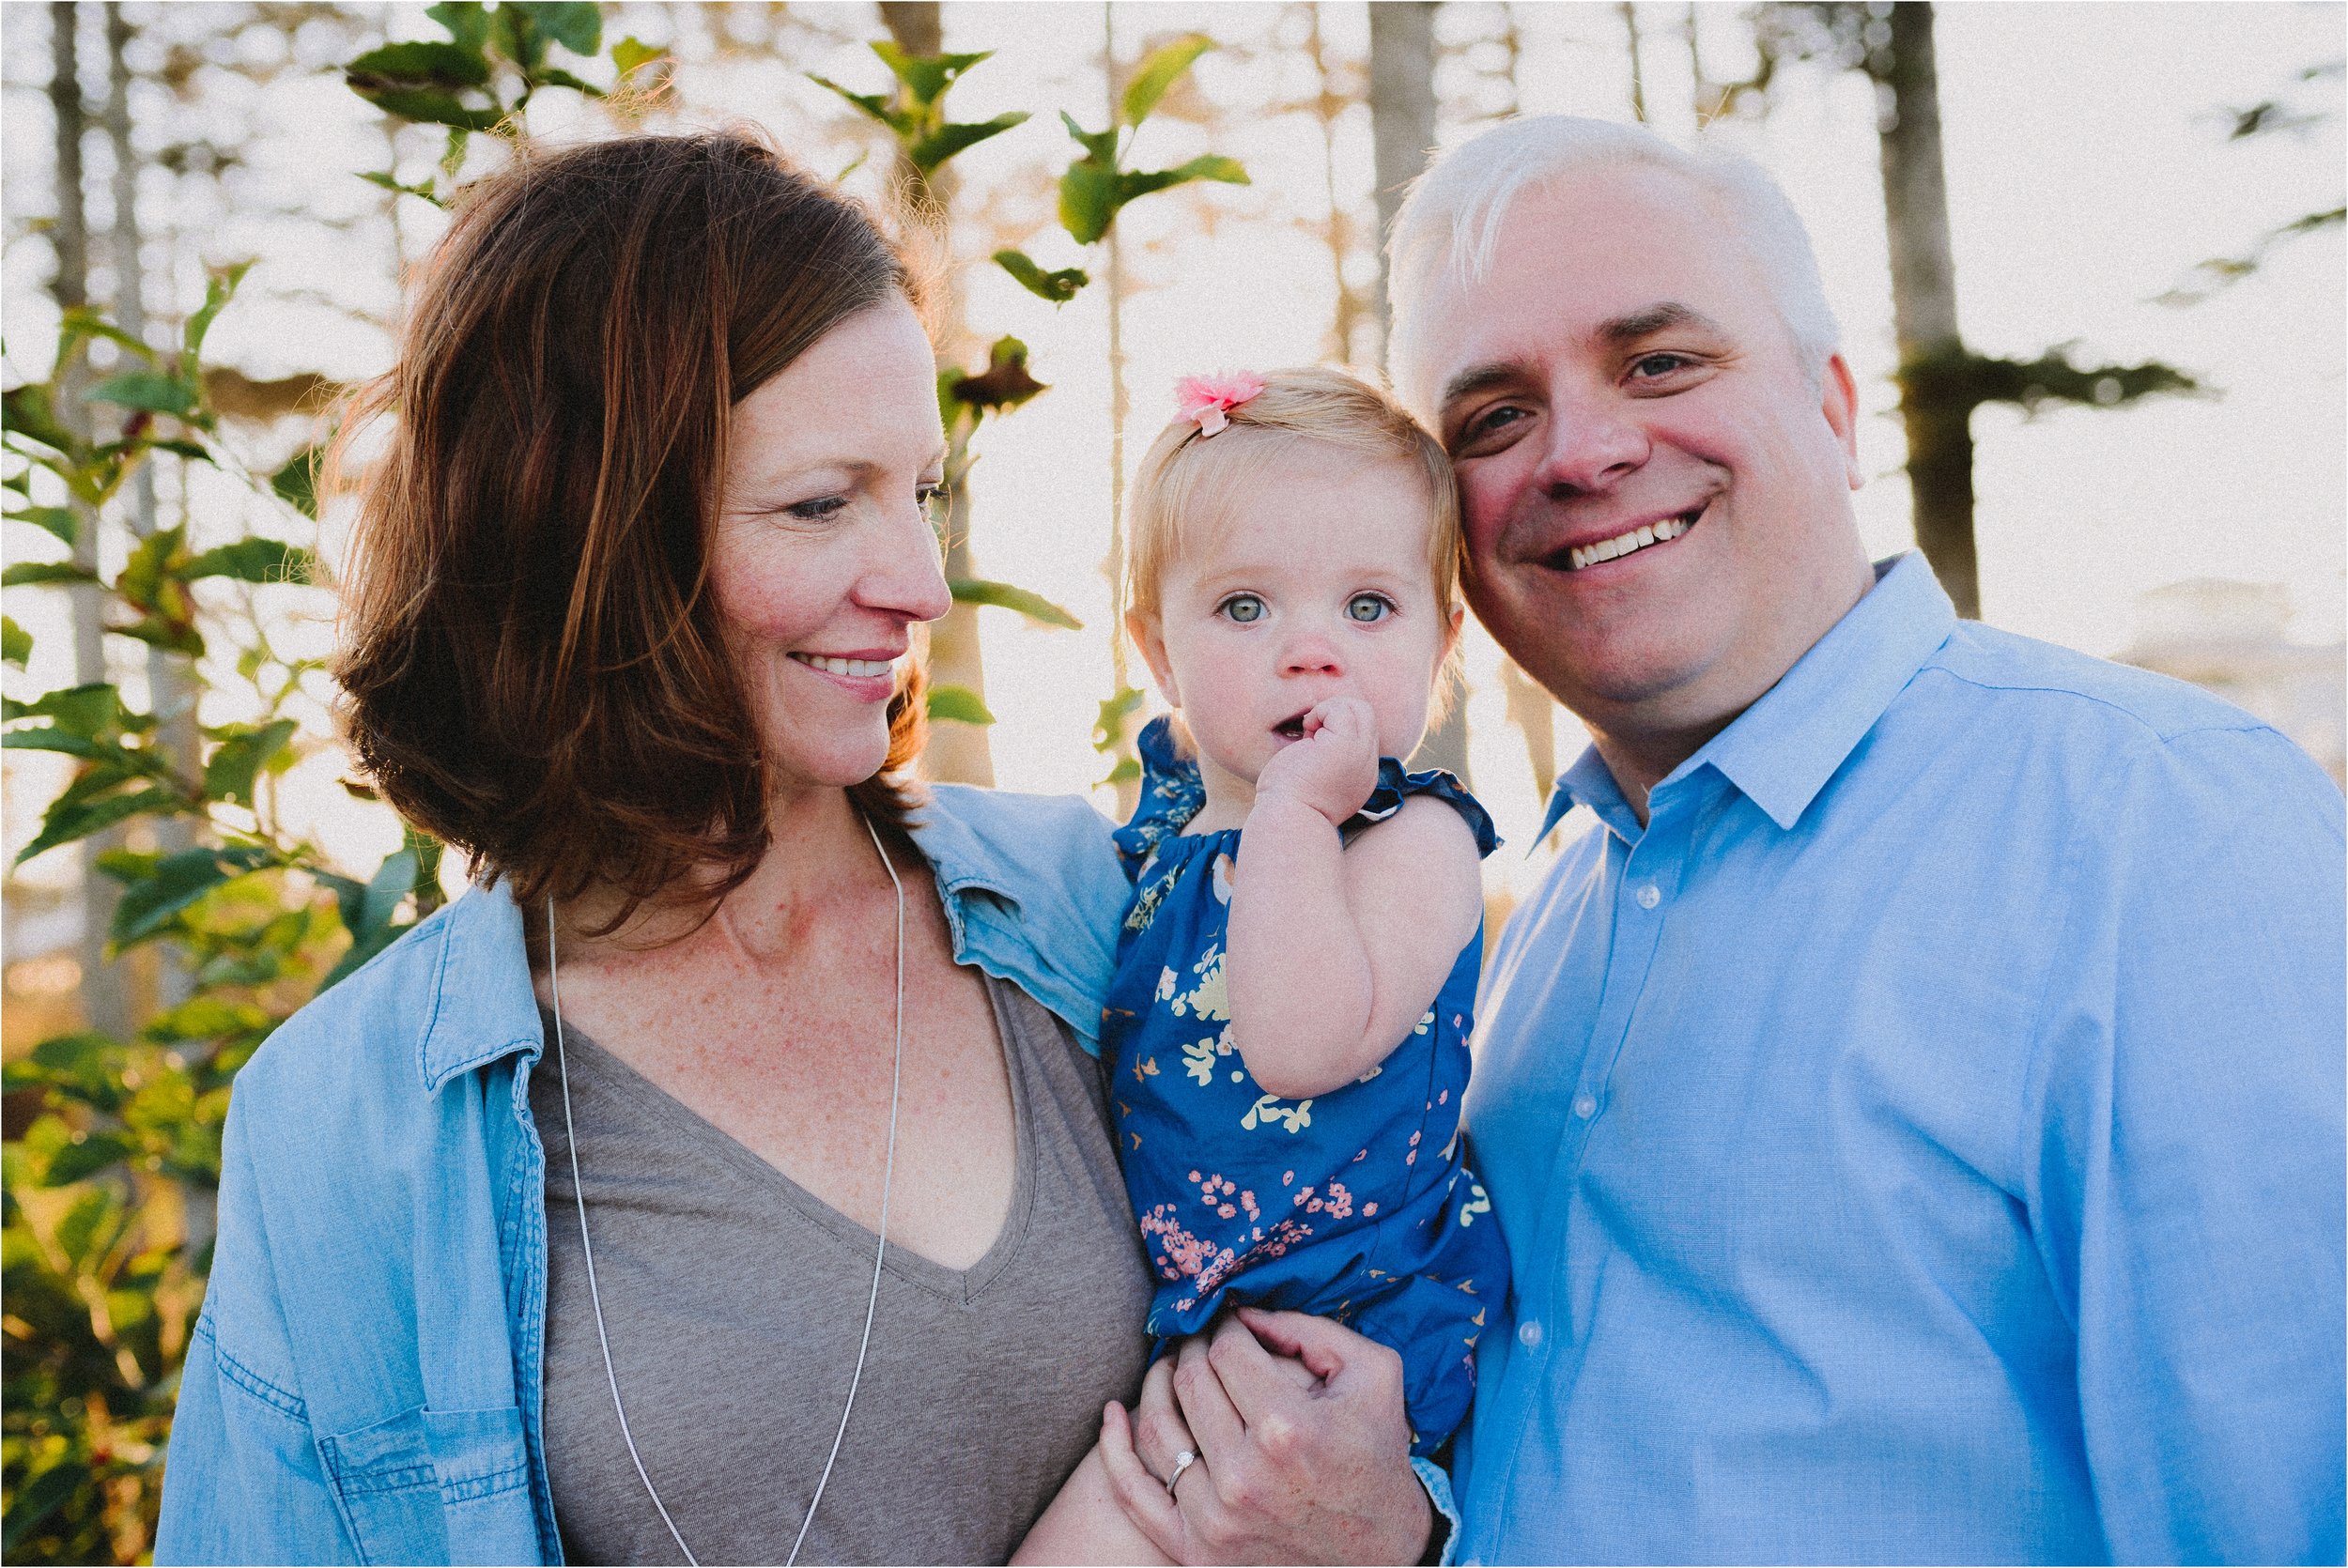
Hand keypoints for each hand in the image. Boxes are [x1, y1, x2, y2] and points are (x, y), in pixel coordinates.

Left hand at [1098, 1308, 1432, 1564]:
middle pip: (1190, 1382)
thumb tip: (1245, 1313)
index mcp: (1288, 1428)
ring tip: (1171, 1369)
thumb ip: (1311, 1330)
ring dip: (1156, 1384)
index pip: (1228, 1352)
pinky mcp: (1194, 1550)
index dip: (1228, 1327)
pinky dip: (1115, 1448)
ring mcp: (1215, 1518)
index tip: (1234, 1326)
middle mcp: (1245, 1475)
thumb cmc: (1377, 1455)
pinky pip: (1135, 1493)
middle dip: (1195, 1349)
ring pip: (1158, 1427)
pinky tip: (1114, 1414)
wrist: (1382, 1556)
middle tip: (1205, 1342)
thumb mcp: (1373, 1375)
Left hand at [1254, 698, 1379, 829]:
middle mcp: (1368, 766)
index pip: (1363, 734)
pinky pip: (1342, 708)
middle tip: (1310, 731)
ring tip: (1308, 733)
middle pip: (1367, 715)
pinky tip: (1306, 732)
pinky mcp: (1346, 746)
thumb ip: (1324, 760)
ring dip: (1329, 711)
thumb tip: (1312, 733)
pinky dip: (1321, 711)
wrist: (1287, 822)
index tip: (1311, 744)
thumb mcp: (1314, 781)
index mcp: (1361, 776)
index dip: (1336, 728)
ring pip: (1360, 707)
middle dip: (1336, 712)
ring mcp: (1361, 755)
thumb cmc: (1287, 806)